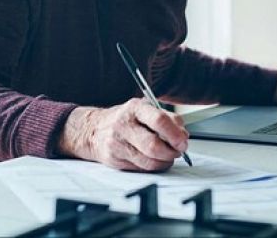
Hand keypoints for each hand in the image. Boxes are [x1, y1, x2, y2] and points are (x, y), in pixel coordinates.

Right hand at [56, 98, 188, 171]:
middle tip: (178, 151)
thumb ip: (167, 118)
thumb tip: (183, 134)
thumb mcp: (144, 109)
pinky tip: (154, 159)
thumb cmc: (125, 119)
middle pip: (154, 145)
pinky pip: (142, 169)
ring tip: (167, 156)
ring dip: (165, 161)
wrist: (93, 130)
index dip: (175, 134)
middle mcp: (124, 125)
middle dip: (172, 152)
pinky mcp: (115, 160)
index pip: (159, 120)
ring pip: (149, 161)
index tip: (183, 141)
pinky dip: (153, 166)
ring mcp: (117, 143)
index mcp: (135, 108)